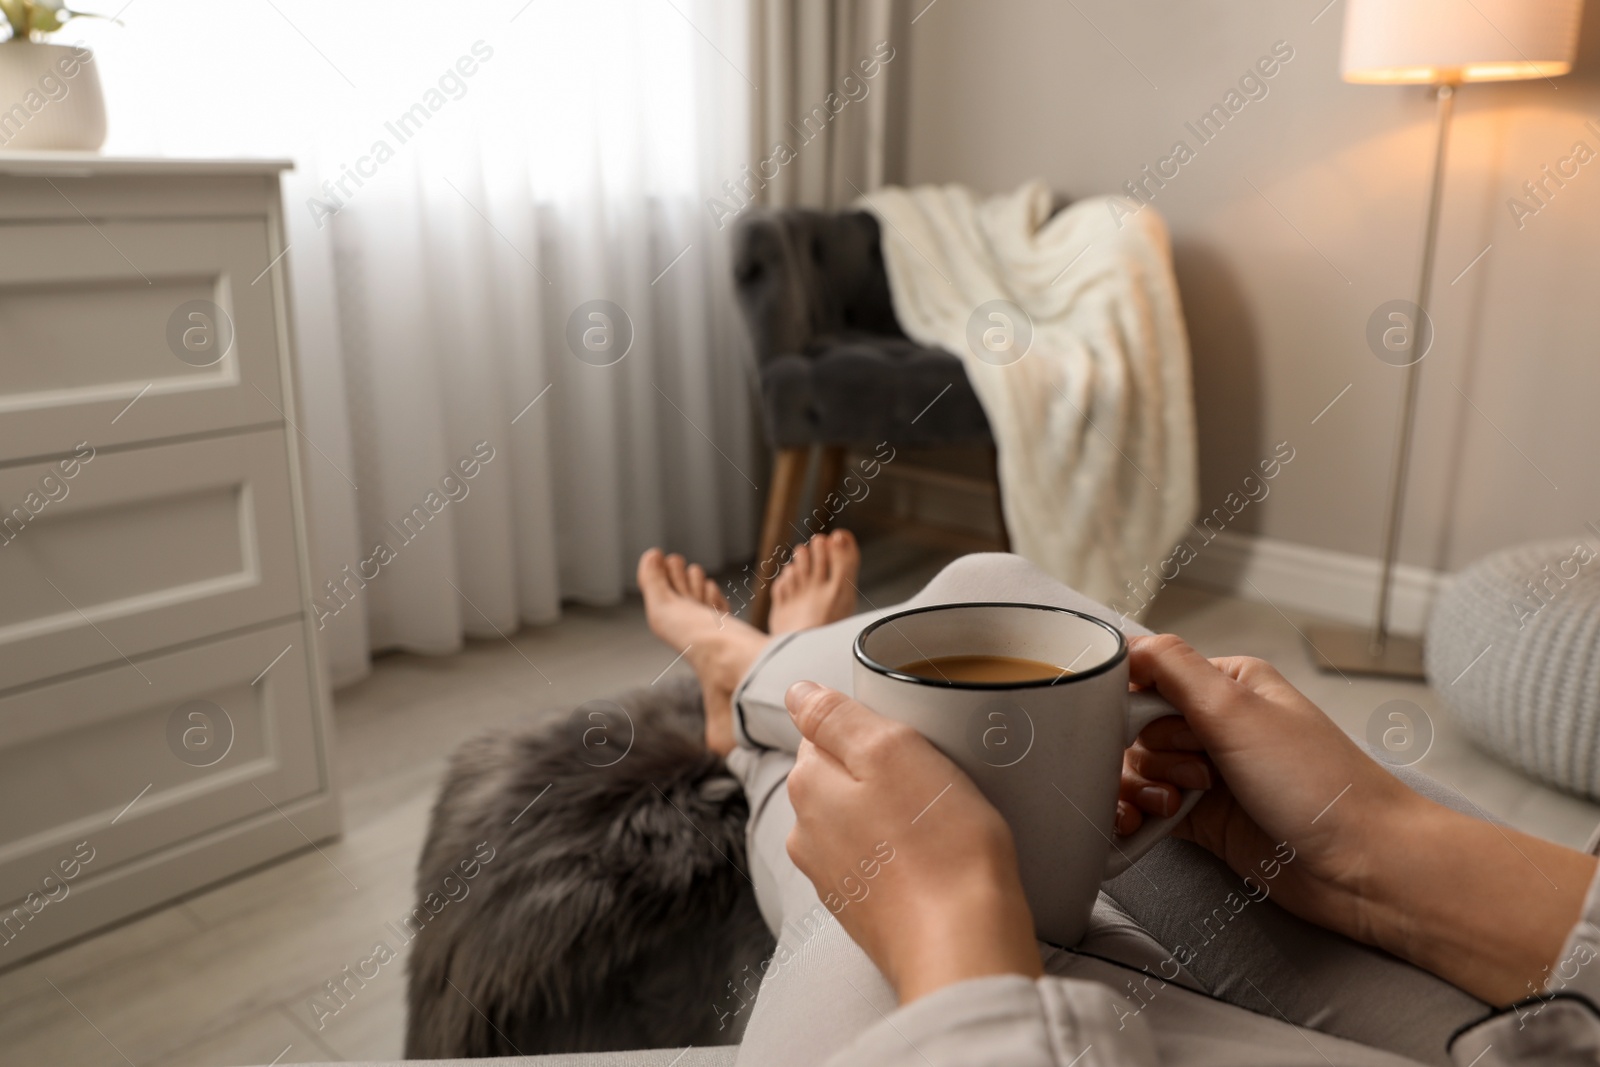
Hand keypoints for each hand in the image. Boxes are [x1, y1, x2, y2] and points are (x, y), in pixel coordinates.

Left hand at [783, 681, 1041, 1003]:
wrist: (963, 945)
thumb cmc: (939, 845)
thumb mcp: (892, 751)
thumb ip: (837, 716)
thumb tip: (798, 692)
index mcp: (808, 785)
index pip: (825, 731)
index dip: (873, 730)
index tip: (910, 745)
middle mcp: (806, 834)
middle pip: (841, 777)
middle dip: (880, 773)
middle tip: (933, 784)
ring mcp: (831, 877)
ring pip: (859, 821)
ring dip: (892, 816)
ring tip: (938, 825)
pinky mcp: (861, 910)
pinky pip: (877, 862)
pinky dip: (901, 856)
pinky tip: (933, 861)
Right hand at [1115, 634, 1596, 1004]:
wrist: (1360, 866)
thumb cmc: (1318, 784)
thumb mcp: (1238, 709)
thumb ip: (1174, 668)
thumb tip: (1122, 643)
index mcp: (1227, 683)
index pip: (1148, 675)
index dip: (1131, 701)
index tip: (1136, 723)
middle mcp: (1215, 724)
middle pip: (1135, 725)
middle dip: (1147, 750)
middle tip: (1194, 771)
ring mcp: (1206, 774)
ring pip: (1135, 768)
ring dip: (1142, 786)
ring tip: (1178, 804)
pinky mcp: (1200, 819)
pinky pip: (1144, 808)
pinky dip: (1133, 816)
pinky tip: (1138, 824)